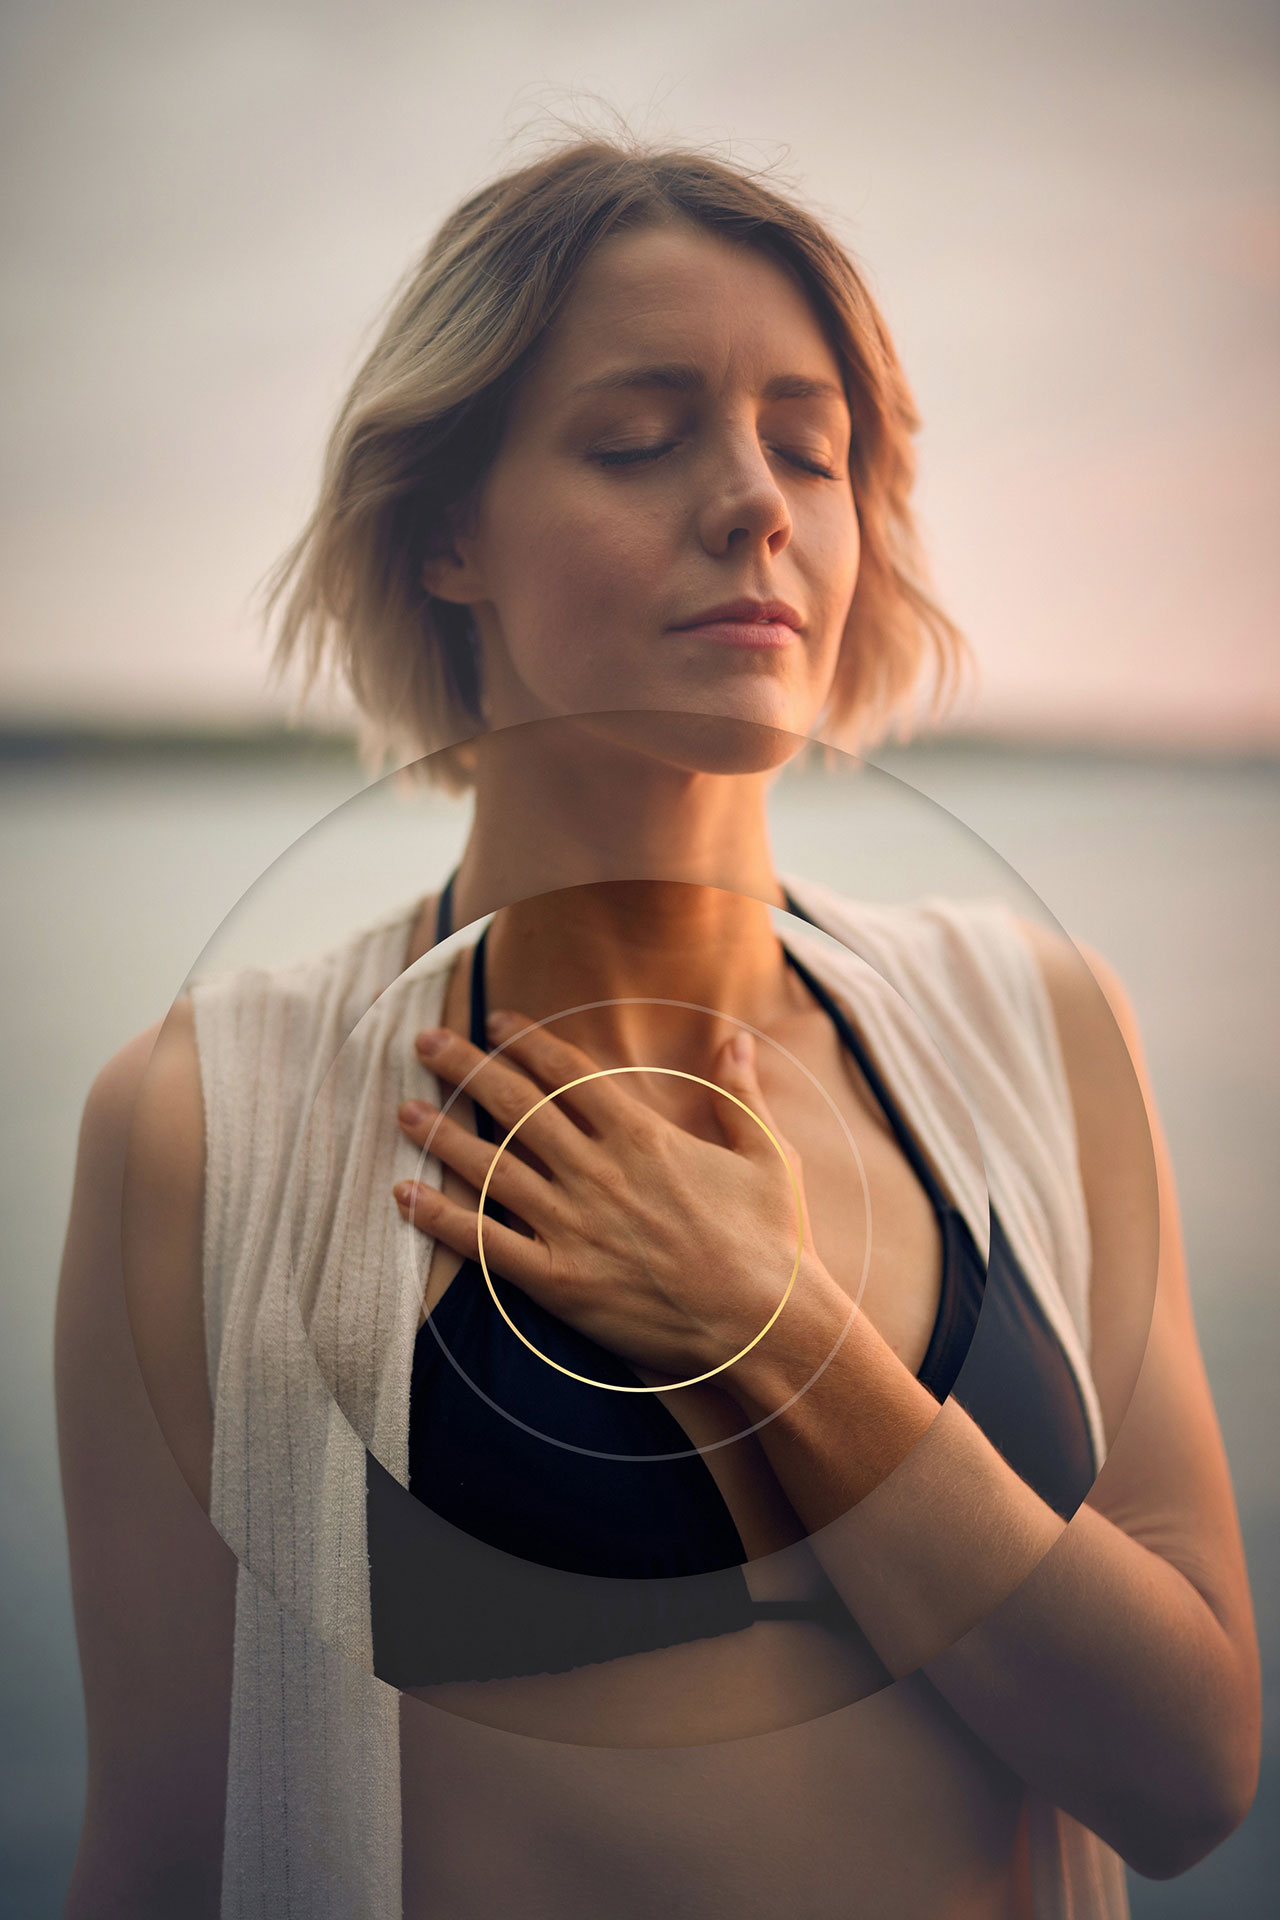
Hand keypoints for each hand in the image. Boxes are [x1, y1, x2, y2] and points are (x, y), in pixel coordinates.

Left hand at [393, 1011, 820, 1385]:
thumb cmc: (772, 1242)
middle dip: (466, 1067)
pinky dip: (440, 1218)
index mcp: (643, 1135)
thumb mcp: (766, 1154)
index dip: (525, 1040)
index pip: (567, 1072)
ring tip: (404, 1109)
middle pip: (515, 1104)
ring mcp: (573, 1226)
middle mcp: (597, 1171)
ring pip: (490, 1166)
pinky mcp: (558, 1281)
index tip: (494, 1019)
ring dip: (441, 1133)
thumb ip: (740, 1093)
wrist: (766, 1327)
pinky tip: (404, 1195)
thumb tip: (736, 1039)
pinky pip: (484, 1244)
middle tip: (426, 1042)